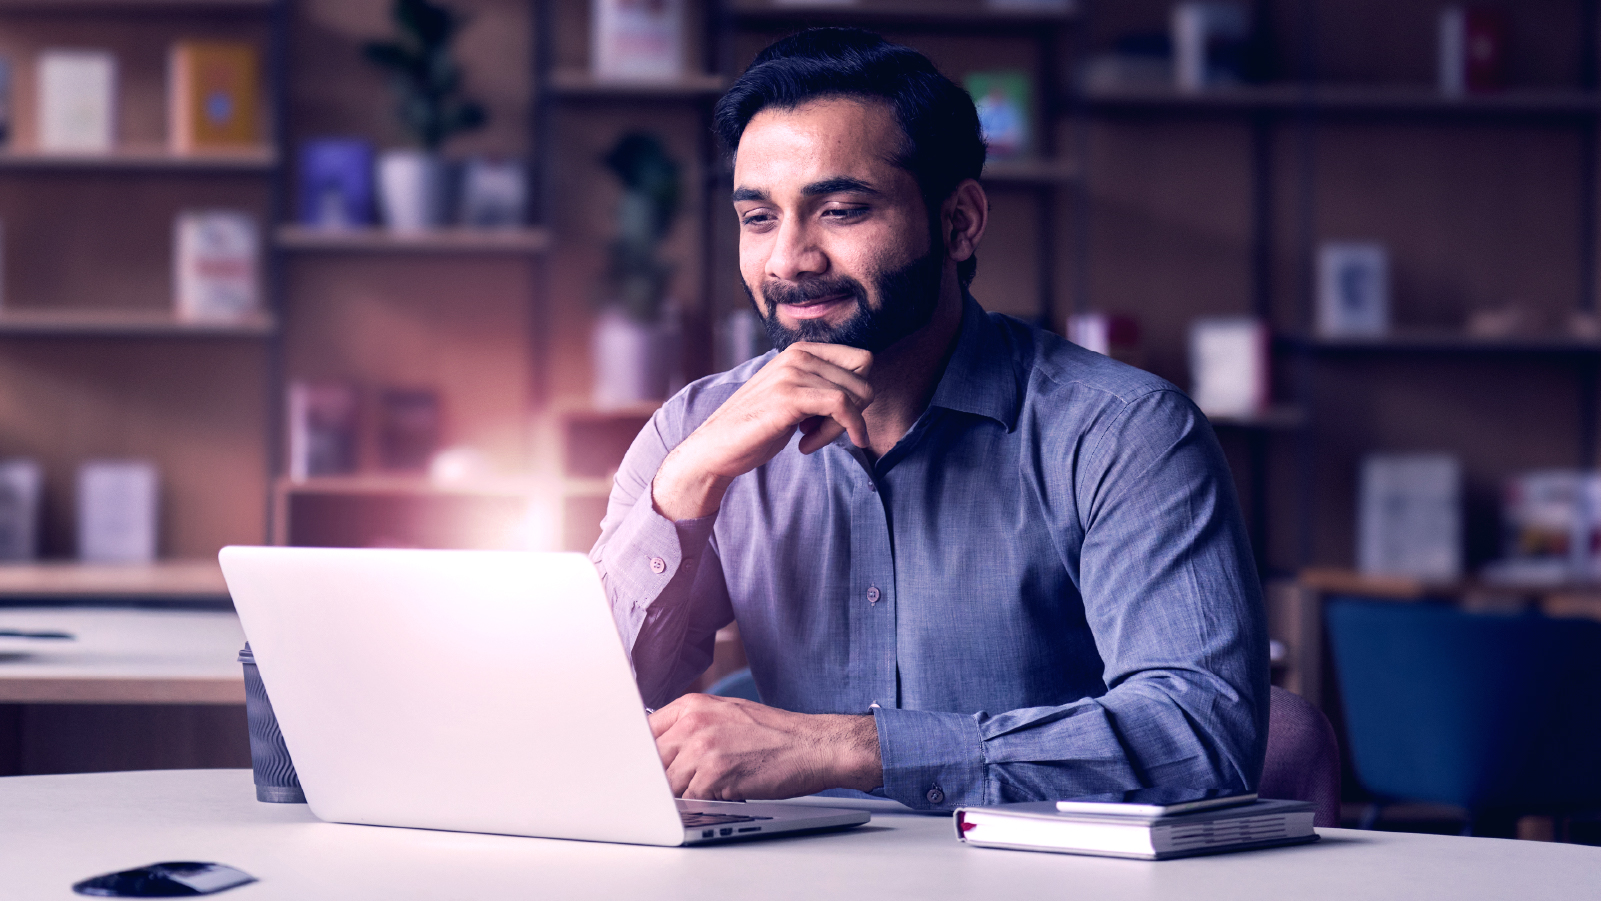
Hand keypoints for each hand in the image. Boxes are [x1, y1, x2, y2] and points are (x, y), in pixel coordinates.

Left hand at [649, 693, 881, 800]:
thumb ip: (690, 727)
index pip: (643, 733)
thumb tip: (660, 750)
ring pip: (667, 785)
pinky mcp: (715, 775)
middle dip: (660, 780)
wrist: (813, 745)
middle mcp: (692, 723)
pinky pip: (689, 800)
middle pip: (651, 762)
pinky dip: (701, 806)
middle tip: (678, 788)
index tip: (640, 772)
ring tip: (709, 790)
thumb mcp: (725, 715)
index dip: (642, 758)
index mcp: (691, 705)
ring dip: (683, 795)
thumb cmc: (774, 734)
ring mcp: (702, 748)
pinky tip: (721, 797)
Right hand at [652, 343, 872, 520]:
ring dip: (840, 428)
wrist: (716, 447)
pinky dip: (840, 431)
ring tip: (809, 440)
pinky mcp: (790, 396)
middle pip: (863, 379)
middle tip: (822, 432)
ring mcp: (793, 373)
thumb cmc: (756, 427)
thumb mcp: (794, 397)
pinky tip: (807, 447)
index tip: (834, 418)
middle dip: (853, 412)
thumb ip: (821, 386)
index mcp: (801, 350)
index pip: (862, 360)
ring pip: (855, 396)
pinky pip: (842, 407)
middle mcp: (798, 354)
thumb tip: (864, 391)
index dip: (857, 394)